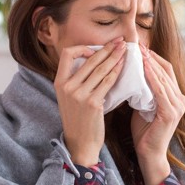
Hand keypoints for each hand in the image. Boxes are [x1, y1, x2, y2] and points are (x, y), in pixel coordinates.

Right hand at [54, 38, 126, 165]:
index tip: (96, 48)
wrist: (80, 143)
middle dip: (107, 48)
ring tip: (125, 50)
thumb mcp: (70, 98)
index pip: (68, 54)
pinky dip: (117, 71)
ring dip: (115, 57)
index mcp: (59, 82)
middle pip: (89, 59)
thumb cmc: (79, 119)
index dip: (83, 48)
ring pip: (100, 69)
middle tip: (119, 41)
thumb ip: (77, 80)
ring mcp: (79, 95)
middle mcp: (67, 87)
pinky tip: (124, 66)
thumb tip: (94, 60)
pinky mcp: (92, 103)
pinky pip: (108, 82)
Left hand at [132, 45, 184, 184]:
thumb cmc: (144, 133)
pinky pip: (160, 90)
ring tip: (138, 52)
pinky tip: (142, 67)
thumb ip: (143, 91)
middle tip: (137, 44)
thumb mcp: (143, 106)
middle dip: (151, 56)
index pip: (165, 71)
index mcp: (175, 97)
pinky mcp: (171, 112)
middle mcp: (180, 100)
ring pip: (163, 78)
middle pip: (166, 71)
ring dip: (150, 63)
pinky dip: (151, 77)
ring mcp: (178, 106)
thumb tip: (130, 74)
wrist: (149, 154)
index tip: (138, 48)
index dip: (153, 58)